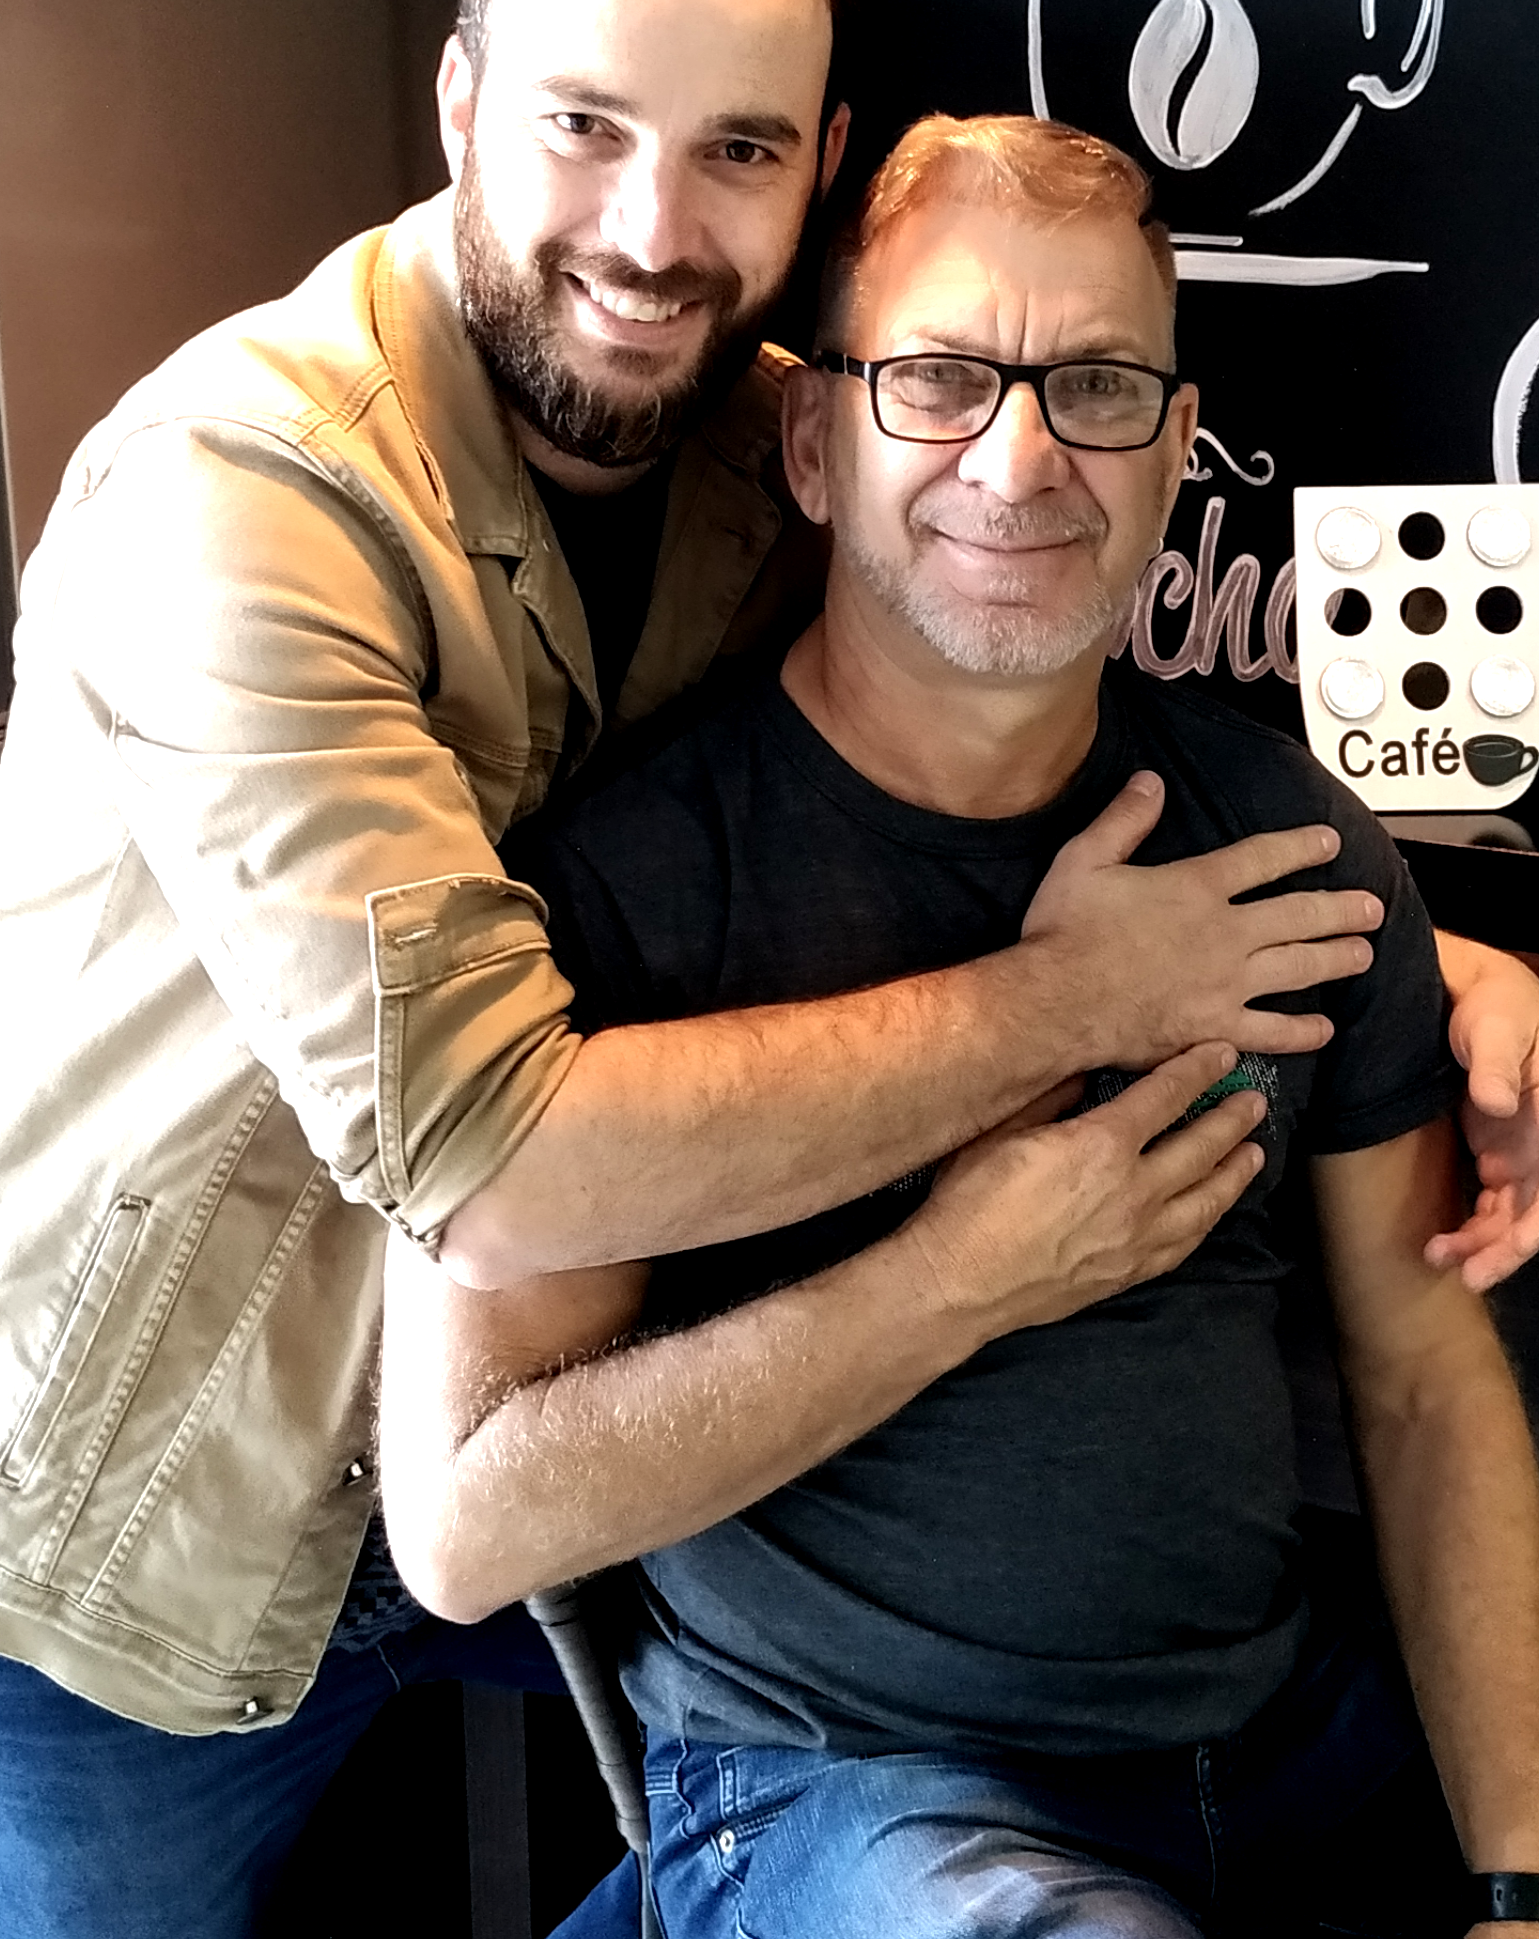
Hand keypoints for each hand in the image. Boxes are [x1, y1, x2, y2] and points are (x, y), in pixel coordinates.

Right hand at [906, 1042, 1264, 1342]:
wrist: (960, 1282)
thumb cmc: (970, 1204)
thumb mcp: (1000, 1131)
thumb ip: (1050, 1098)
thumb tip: (1082, 1074)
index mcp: (1101, 1144)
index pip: (1166, 1096)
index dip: (1198, 1071)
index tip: (1222, 1056)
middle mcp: (1133, 1189)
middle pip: (1200, 1146)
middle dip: (1231, 1119)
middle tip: (1253, 1102)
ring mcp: (1137, 1236)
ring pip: (1206, 1200)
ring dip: (1234, 1172)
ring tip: (1253, 1152)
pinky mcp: (1130, 1271)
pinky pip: (1186, 1243)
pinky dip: (1207, 1220)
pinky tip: (1214, 1211)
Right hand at [1021, 773, 1382, 1068]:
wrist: (1059, 1003)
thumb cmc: (1065, 932)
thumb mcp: (1084, 860)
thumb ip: (1123, 820)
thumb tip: (1152, 782)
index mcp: (1197, 887)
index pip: (1262, 859)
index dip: (1300, 847)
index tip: (1330, 843)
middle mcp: (1225, 933)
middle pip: (1299, 916)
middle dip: (1340, 908)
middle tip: (1371, 907)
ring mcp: (1227, 984)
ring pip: (1299, 969)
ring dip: (1337, 959)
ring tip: (1364, 953)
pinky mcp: (1216, 1027)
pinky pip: (1272, 1031)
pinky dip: (1301, 1032)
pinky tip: (1323, 1029)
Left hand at [1426, 938, 1538, 1290]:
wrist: (1466, 994)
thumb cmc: (1492, 1004)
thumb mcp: (1494, 1026)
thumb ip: (1494, 1062)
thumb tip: (1498, 1104)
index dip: (1536, 1224)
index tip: (1511, 1247)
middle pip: (1533, 1212)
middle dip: (1504, 1249)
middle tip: (1468, 1275)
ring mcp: (1520, 1152)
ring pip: (1508, 1216)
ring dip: (1480, 1244)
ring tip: (1438, 1257)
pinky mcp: (1494, 1152)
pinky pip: (1488, 1204)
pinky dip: (1469, 1228)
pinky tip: (1440, 1243)